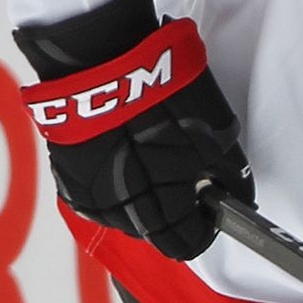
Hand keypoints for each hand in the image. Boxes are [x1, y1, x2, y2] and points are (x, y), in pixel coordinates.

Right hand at [14, 0, 252, 259]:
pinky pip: (98, 189)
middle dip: (174, 209)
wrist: (99, 58)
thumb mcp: (217, 134)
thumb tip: (237, 194)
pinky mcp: (66, 172)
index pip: (187, 244)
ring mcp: (87, 194)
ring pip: (123, 212)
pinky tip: (122, 147)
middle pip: (154, 231)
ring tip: (151, 153)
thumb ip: (228, 174)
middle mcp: (119, 214)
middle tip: (185, 171)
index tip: (212, 204)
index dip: (205, 225)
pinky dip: (114, 176)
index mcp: (159, 210)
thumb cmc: (164, 96)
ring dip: (141, 195)